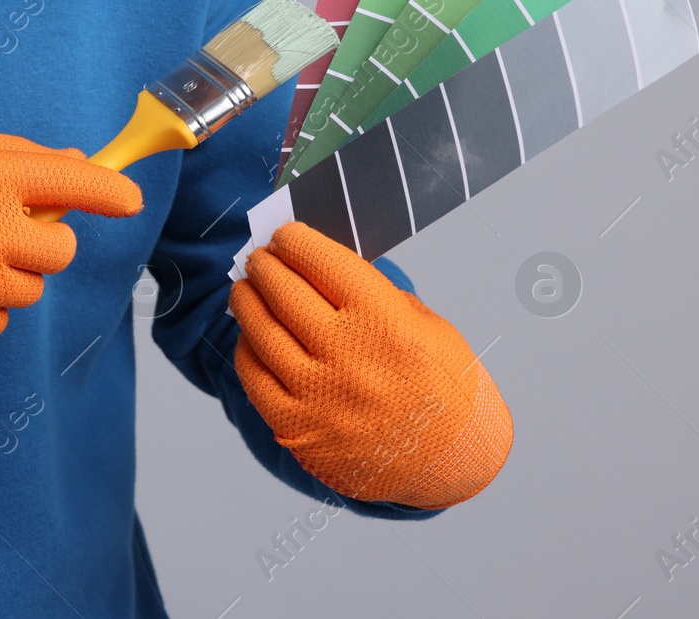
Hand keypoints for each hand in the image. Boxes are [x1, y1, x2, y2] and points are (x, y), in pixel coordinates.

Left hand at [230, 222, 511, 507]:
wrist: (452, 463)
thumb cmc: (443, 387)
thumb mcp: (428, 326)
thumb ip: (374, 295)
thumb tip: (317, 267)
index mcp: (385, 323)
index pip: (322, 262)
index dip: (295, 241)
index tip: (285, 235)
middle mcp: (347, 357)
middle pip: (284, 292)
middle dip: (265, 266)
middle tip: (258, 257)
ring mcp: (318, 396)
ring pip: (260, 331)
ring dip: (246, 301)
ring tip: (245, 288)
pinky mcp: (297, 429)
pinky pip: (254, 377)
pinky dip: (247, 349)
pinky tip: (250, 335)